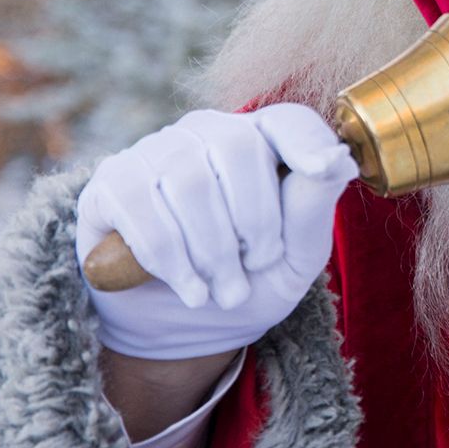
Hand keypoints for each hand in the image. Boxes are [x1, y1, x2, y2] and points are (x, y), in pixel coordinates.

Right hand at [74, 104, 356, 359]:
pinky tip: (189, 290)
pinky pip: (140, 207)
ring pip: (189, 182)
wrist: (179, 326)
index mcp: (261, 141)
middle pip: (238, 148)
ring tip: (224, 292)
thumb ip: (313, 209)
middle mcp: (206, 133)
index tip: (324, 169)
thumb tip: (337, 160)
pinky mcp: (111, 182)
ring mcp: (154, 151)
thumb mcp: (294, 258)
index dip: (307, 141)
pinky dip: (170, 258)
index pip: (287, 120)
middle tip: (254, 269)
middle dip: (254, 221)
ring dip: (213, 250)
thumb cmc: (247, 281)